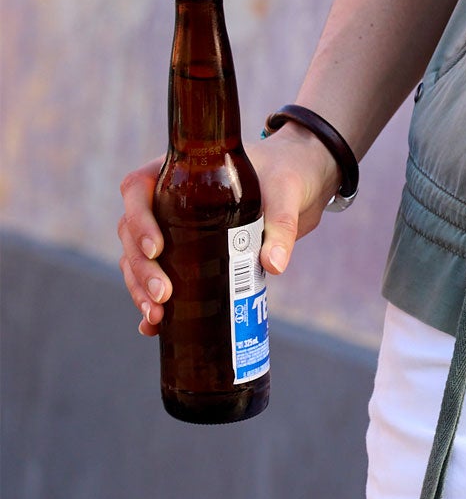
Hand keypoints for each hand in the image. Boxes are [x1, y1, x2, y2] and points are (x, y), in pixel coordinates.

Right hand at [116, 125, 342, 334]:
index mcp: (182, 173)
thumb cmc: (286, 174)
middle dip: (141, 269)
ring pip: (137, 259)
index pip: (138, 189)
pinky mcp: (184, 254)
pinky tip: (153, 326)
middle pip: (131, 233)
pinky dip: (149, 301)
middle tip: (163, 295)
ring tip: (157, 316)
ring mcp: (171, 228)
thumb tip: (273, 266)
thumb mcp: (287, 192)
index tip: (156, 249)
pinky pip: (156, 276)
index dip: (139, 220)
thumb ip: (282, 224)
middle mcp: (168, 200)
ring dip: (140, 289)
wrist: (301, 184)